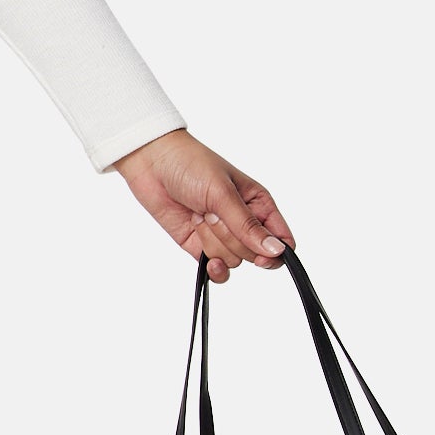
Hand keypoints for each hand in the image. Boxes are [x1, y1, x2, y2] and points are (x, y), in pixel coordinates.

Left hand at [112, 127, 294, 283]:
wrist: (152, 164)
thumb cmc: (191, 165)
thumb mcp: (223, 193)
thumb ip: (248, 226)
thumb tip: (277, 251)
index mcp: (259, 204)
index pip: (282, 239)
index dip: (276, 252)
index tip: (262, 255)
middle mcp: (244, 222)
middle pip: (254, 253)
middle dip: (231, 237)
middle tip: (212, 211)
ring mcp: (222, 236)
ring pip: (233, 260)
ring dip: (213, 241)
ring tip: (199, 215)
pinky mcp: (201, 246)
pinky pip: (218, 270)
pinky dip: (214, 269)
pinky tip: (208, 261)